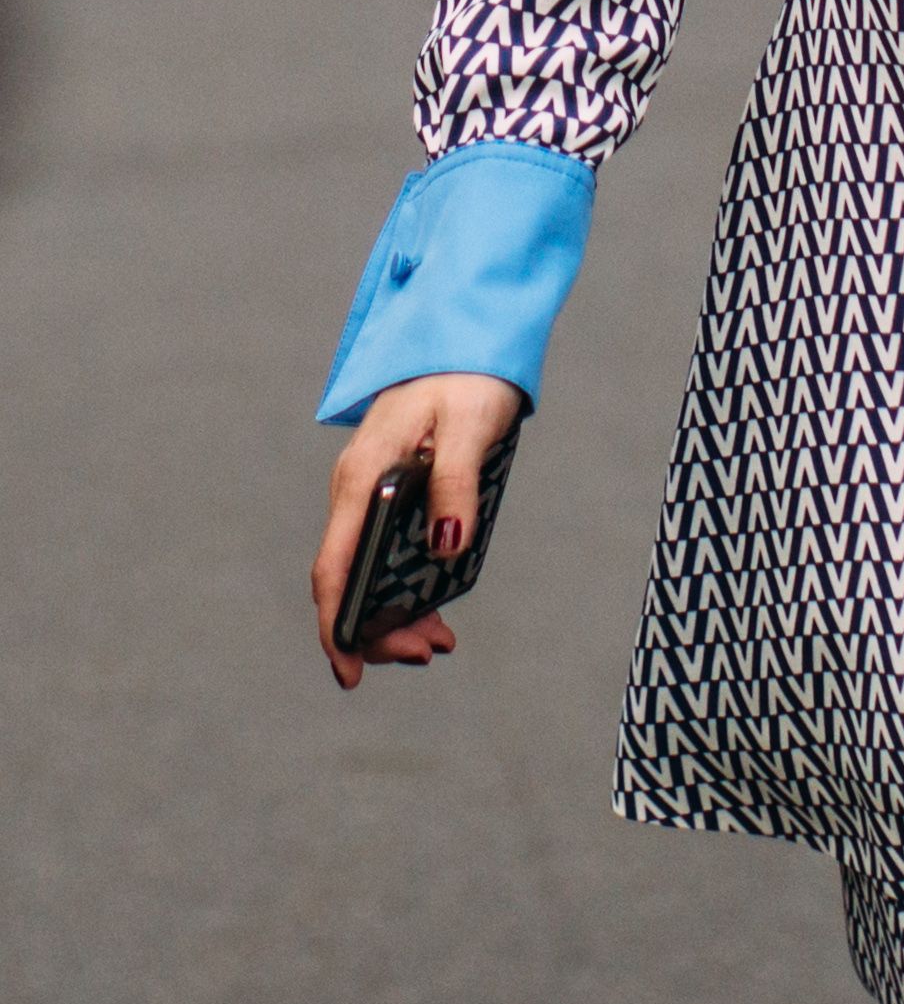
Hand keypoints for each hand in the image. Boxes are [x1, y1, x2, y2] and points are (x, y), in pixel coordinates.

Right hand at [312, 373, 524, 689]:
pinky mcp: (390, 489)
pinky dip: (406, 584)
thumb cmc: (467, 374)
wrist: (467, 333)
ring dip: (395, 612)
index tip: (350, 670)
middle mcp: (355, 488)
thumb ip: (456, 483)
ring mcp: (369, 490)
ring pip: (368, 569)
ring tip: (438, 641)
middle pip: (349, 578)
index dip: (336, 624)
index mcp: (361, 476)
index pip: (335, 566)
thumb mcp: (468, 427)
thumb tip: (448, 545)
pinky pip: (387, 550)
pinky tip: (435, 606)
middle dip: (378, 627)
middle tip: (428, 652)